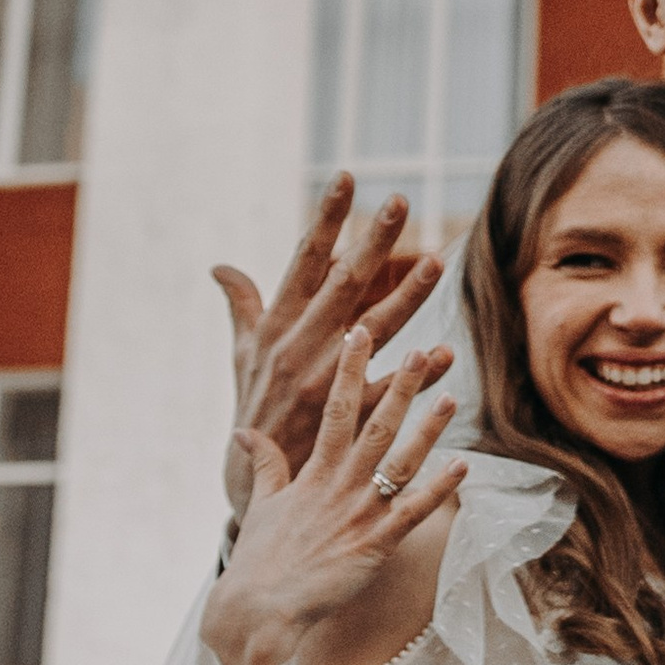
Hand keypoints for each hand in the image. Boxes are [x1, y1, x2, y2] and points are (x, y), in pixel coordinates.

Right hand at [200, 332, 464, 664]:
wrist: (257, 611)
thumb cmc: (258, 561)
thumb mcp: (260, 504)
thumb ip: (263, 464)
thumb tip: (246, 431)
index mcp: (312, 472)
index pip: (334, 408)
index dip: (351, 369)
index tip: (362, 332)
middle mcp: (338, 486)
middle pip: (374, 425)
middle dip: (400, 386)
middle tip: (421, 349)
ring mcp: (359, 514)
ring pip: (400, 461)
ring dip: (428, 429)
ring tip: (451, 396)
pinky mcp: (375, 546)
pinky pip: (414, 512)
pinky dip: (440, 489)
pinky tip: (464, 465)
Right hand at [215, 176, 446, 517]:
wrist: (250, 486)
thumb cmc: (252, 410)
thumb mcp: (243, 358)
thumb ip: (242, 308)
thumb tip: (221, 266)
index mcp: (277, 329)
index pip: (305, 261)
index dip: (326, 219)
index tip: (346, 178)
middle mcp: (301, 351)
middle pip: (344, 286)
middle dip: (372, 243)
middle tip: (399, 203)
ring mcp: (324, 387)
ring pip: (373, 334)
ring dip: (404, 298)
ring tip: (435, 264)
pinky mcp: (347, 420)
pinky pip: (388, 393)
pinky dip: (415, 376)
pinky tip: (443, 356)